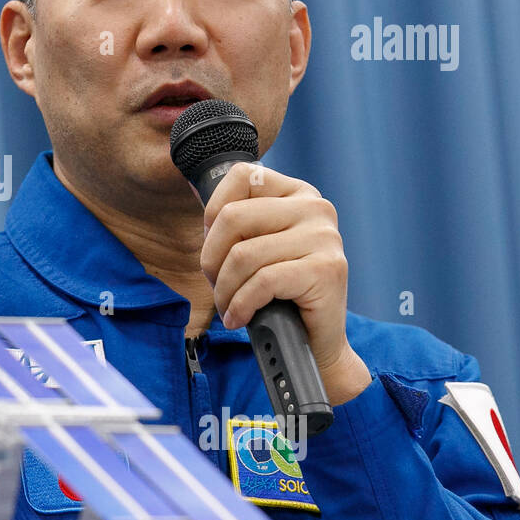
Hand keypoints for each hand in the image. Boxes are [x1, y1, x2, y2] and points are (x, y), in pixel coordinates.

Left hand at [199, 162, 370, 405]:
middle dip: (212, 259)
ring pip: (244, 255)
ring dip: (224, 290)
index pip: (242, 175)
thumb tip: (193, 188)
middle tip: (216, 286)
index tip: (215, 248)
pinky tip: (239, 318)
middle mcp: (316, 207)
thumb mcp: (256, 247)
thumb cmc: (279, 295)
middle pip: (234, 217)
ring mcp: (325, 237)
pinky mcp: (326, 269)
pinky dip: (241, 305)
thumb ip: (237, 221)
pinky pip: (262, 282)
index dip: (213, 213)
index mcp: (297, 193)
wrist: (315, 344)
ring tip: (228, 307)